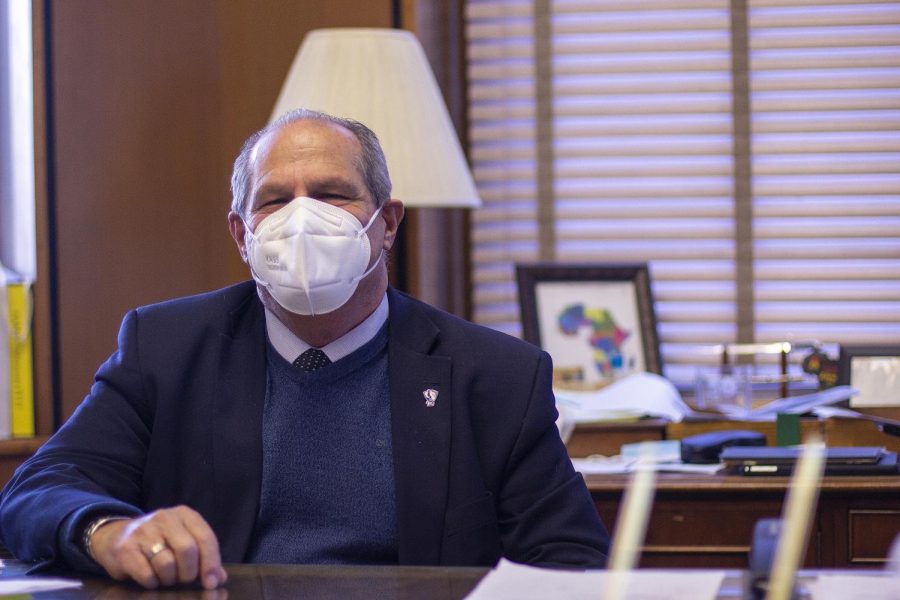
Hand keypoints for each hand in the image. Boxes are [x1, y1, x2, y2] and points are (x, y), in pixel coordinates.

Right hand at [89, 506, 227, 589]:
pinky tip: (151, 578)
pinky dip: (152, 582)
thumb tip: (218, 578)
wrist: (115, 537)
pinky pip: (147, 574)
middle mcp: (164, 518)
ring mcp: (143, 531)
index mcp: (184, 515)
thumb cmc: (159, 542)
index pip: (205, 538)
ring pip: (167, 564)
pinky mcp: (126, 549)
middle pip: (187, 550)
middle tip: (183, 579)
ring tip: (165, 577)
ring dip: (169, 579)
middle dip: (189, 573)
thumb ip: (204, 558)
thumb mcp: (183, 542)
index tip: (211, 583)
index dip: (211, 563)